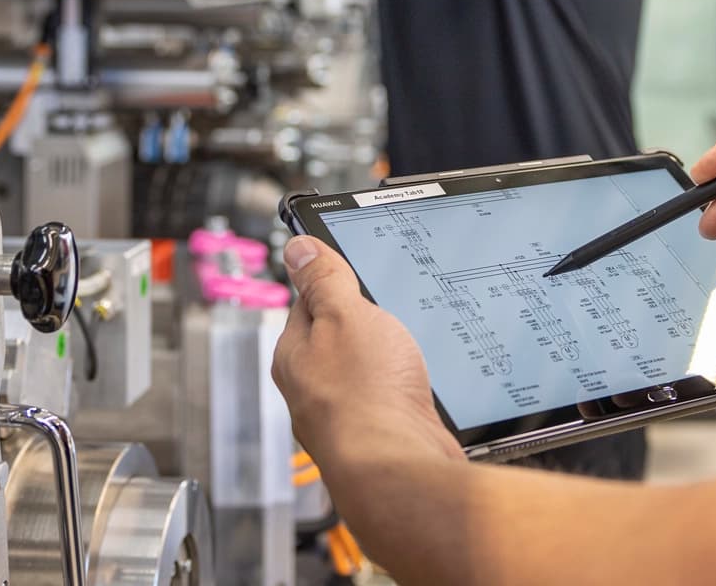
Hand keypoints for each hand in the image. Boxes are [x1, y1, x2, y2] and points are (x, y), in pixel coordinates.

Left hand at [272, 236, 464, 469]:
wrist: (399, 468)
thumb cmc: (366, 395)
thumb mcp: (345, 315)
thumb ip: (324, 280)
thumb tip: (298, 248)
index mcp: (294, 355)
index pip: (307, 302)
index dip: (334, 281)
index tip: (355, 269)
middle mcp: (313, 389)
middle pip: (338, 337)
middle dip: (366, 321)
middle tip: (392, 307)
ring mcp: (345, 415)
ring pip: (367, 369)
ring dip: (389, 356)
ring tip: (409, 346)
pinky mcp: (378, 435)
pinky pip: (390, 397)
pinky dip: (404, 385)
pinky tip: (420, 383)